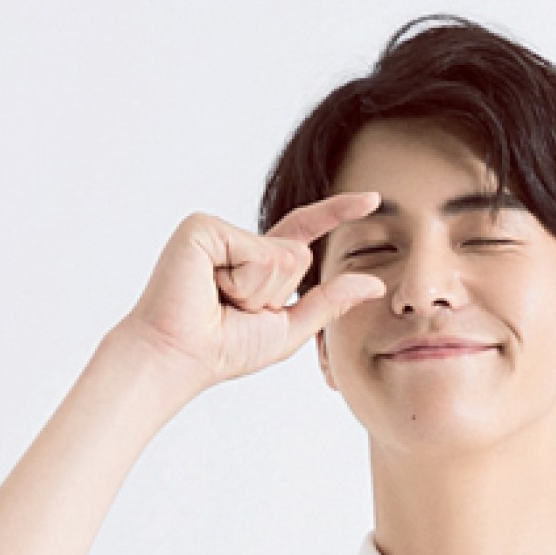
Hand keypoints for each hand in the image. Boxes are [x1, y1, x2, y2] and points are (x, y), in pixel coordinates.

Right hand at [113, 197, 385, 394]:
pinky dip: (241, 280)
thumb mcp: (289, 328)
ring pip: (281, 255)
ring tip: (219, 300)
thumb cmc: (224, 349)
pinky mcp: (203, 227)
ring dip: (257, 291)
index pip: (306, 232)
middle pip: (299, 256)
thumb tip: (375, 284)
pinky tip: (209, 286)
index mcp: (258, 262)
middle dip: (277, 294)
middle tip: (234, 309)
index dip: (338, 213)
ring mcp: (220, 231)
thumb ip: (329, 302)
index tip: (374, 199)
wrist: (180, 355)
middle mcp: (240, 242)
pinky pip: (256, 252)